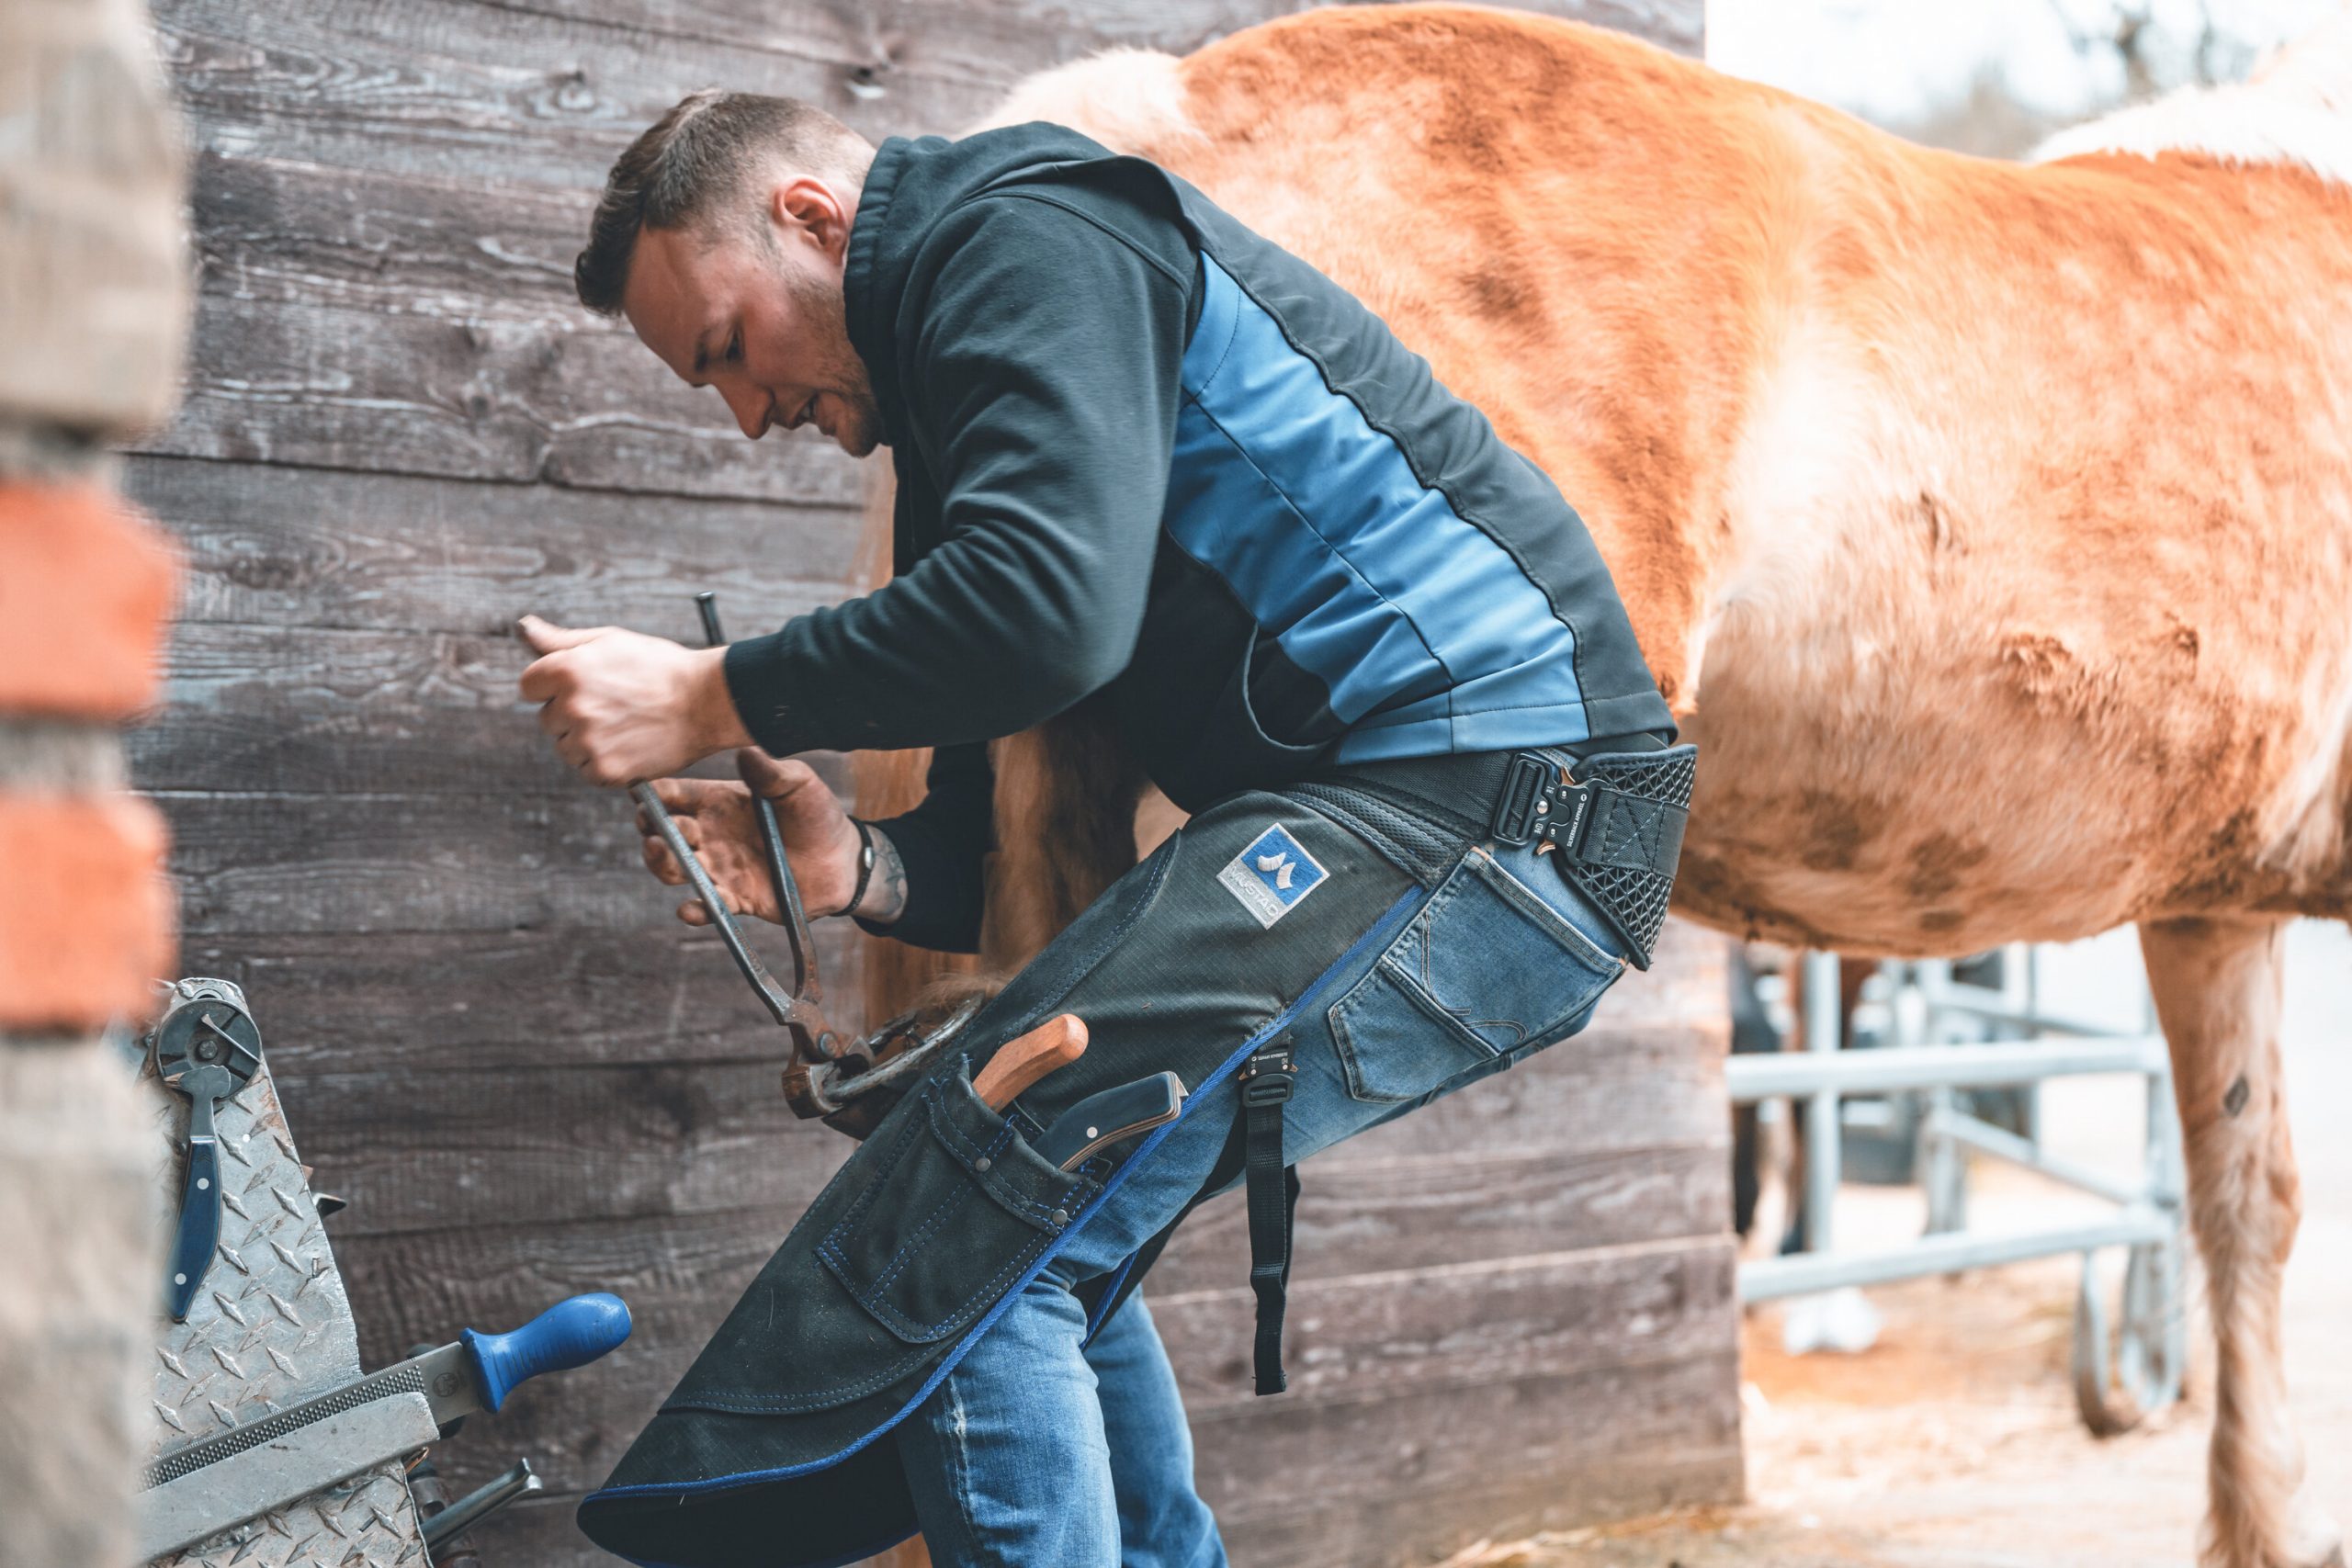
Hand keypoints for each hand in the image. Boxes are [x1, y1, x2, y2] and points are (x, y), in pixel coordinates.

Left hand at [518, 615, 752, 785]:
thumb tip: (524, 627)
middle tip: (613, 705)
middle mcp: (572, 706)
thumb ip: (560, 640)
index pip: (529, 686)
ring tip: (625, 726)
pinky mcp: (606, 769)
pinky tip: (631, 744)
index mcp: (567, 670)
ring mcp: (588, 741)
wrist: (707, 701)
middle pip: (547, 719)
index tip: (581, 686)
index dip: (553, 686)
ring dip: (587, 741)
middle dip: (571, 714)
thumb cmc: (659, 667)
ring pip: (566, 748)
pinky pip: (588, 771)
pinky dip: (606, 763)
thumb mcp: (610, 641)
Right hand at [636, 750, 865, 924]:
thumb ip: (771, 772)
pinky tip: (689, 909)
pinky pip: (709, 907)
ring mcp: (720, 868)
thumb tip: (746, 752)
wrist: (843, 861)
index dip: (655, 794)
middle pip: (665, 831)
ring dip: (662, 863)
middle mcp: (711, 835)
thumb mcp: (798, 785)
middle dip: (654, 829)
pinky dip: (695, 911)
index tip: (642, 793)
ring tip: (662, 853)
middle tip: (656, 828)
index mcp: (718, 802)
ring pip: (676, 868)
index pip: (675, 795)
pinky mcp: (736, 899)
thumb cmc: (817, 815)